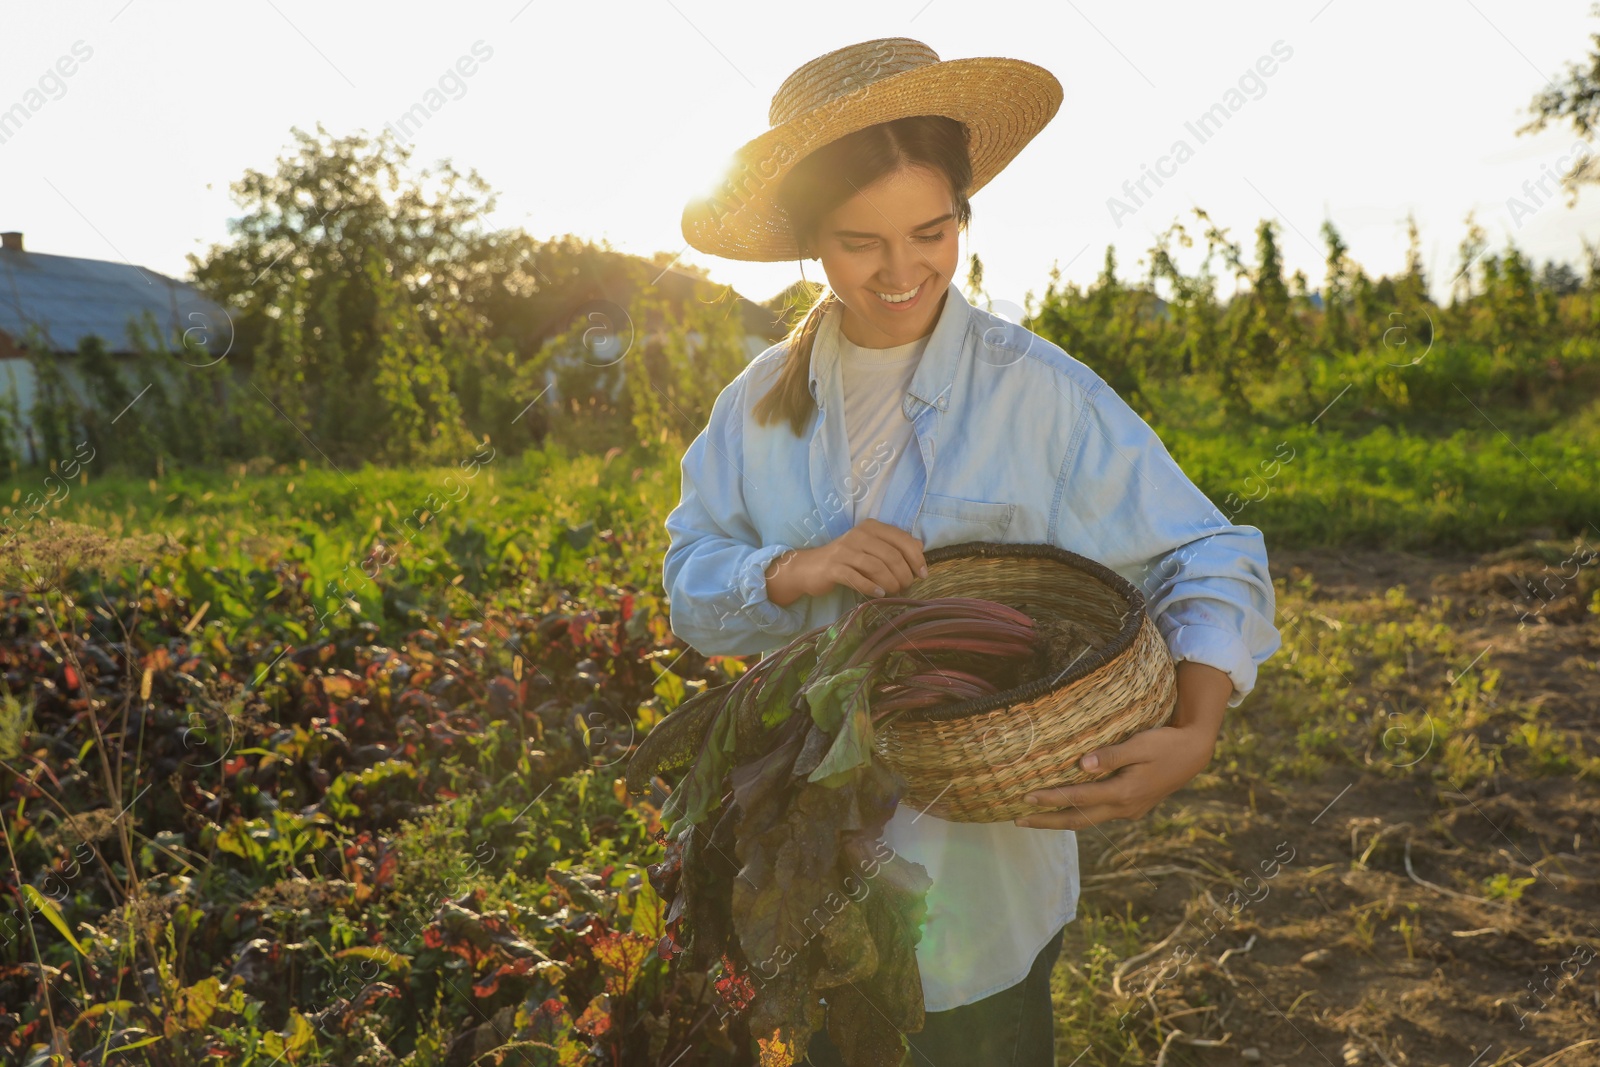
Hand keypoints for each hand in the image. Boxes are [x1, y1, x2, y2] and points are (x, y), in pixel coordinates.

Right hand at [765, 519, 925, 606]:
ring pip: (876, 567)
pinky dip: (871, 587)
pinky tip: (879, 594)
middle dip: (904, 574)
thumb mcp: (871, 548)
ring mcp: (844, 550)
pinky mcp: (833, 567)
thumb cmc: (846, 559)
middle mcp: (858, 534)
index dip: (916, 558)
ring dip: (891, 583)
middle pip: (891, 555)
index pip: (902, 539)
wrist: (810, 567)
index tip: (923, 574)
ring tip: (895, 591)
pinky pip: (857, 578)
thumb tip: (920, 546)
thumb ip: (894, 545)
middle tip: (906, 586)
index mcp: (871, 527)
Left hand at [1013, 662, 1233, 830]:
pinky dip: (1078, 813)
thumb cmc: (1166, 743)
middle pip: (1078, 819)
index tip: (1026, 797)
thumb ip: (1112, 755)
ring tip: (1034, 818)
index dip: (1052, 799)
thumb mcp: (1141, 744)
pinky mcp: (1132, 808)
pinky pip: (1099, 814)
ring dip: (1060, 820)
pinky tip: (1064, 809)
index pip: (1079, 798)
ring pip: (1088, 820)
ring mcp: (1129, 811)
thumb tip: (1083, 763)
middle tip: (1017, 820)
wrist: (1195, 754)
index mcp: (1124, 792)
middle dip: (1047, 821)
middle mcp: (1124, 807)